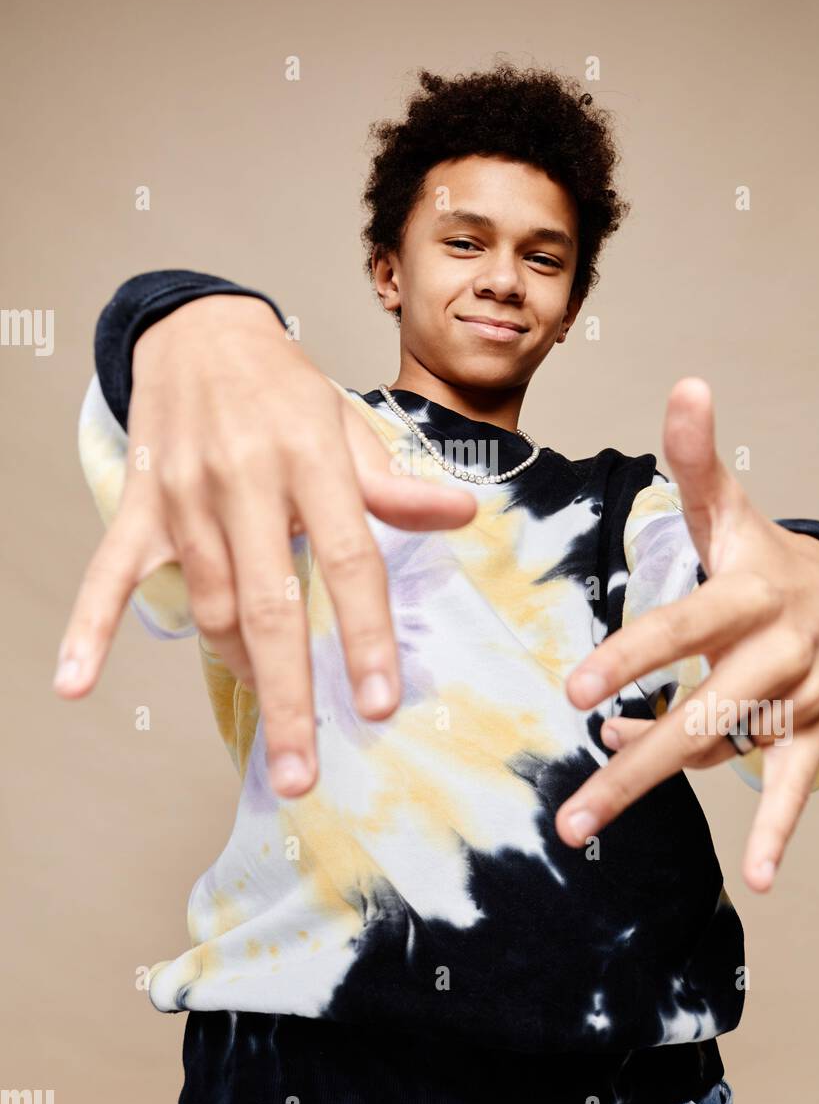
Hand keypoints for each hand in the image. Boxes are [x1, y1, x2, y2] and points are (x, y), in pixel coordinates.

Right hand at [55, 294, 475, 796]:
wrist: (199, 331)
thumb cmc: (284, 387)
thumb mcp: (348, 421)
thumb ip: (394, 482)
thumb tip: (460, 515)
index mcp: (312, 459)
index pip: (348, 558)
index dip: (365, 635)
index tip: (378, 703)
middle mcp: (247, 481)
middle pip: (270, 605)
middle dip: (289, 695)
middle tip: (300, 772)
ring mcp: (186, 497)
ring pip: (210, 604)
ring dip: (240, 668)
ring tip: (274, 711)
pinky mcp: (141, 506)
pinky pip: (109, 574)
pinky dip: (89, 628)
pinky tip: (74, 684)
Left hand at [555, 377, 818, 892]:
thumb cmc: (760, 556)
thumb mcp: (730, 508)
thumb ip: (697, 458)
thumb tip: (686, 384)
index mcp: (748, 594)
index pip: (682, 628)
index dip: (632, 658)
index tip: (578, 691)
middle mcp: (777, 650)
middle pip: (698, 713)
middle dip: (634, 763)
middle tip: (571, 811)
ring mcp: (796, 698)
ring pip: (719, 747)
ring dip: (655, 774)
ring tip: (587, 811)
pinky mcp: (807, 733)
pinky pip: (791, 785)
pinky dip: (775, 828)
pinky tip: (756, 877)